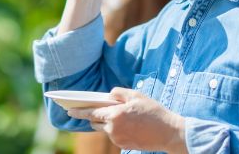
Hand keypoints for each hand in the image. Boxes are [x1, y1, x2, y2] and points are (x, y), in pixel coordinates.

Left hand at [67, 87, 187, 153]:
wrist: (168, 132)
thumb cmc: (153, 112)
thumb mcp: (136, 95)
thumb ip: (118, 93)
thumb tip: (108, 95)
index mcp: (115, 115)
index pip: (91, 113)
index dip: (79, 111)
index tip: (69, 110)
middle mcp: (113, 129)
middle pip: (96, 122)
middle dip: (96, 115)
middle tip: (103, 109)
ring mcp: (118, 139)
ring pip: (105, 129)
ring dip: (108, 122)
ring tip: (123, 116)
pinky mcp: (123, 145)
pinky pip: (114, 135)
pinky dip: (117, 129)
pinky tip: (130, 124)